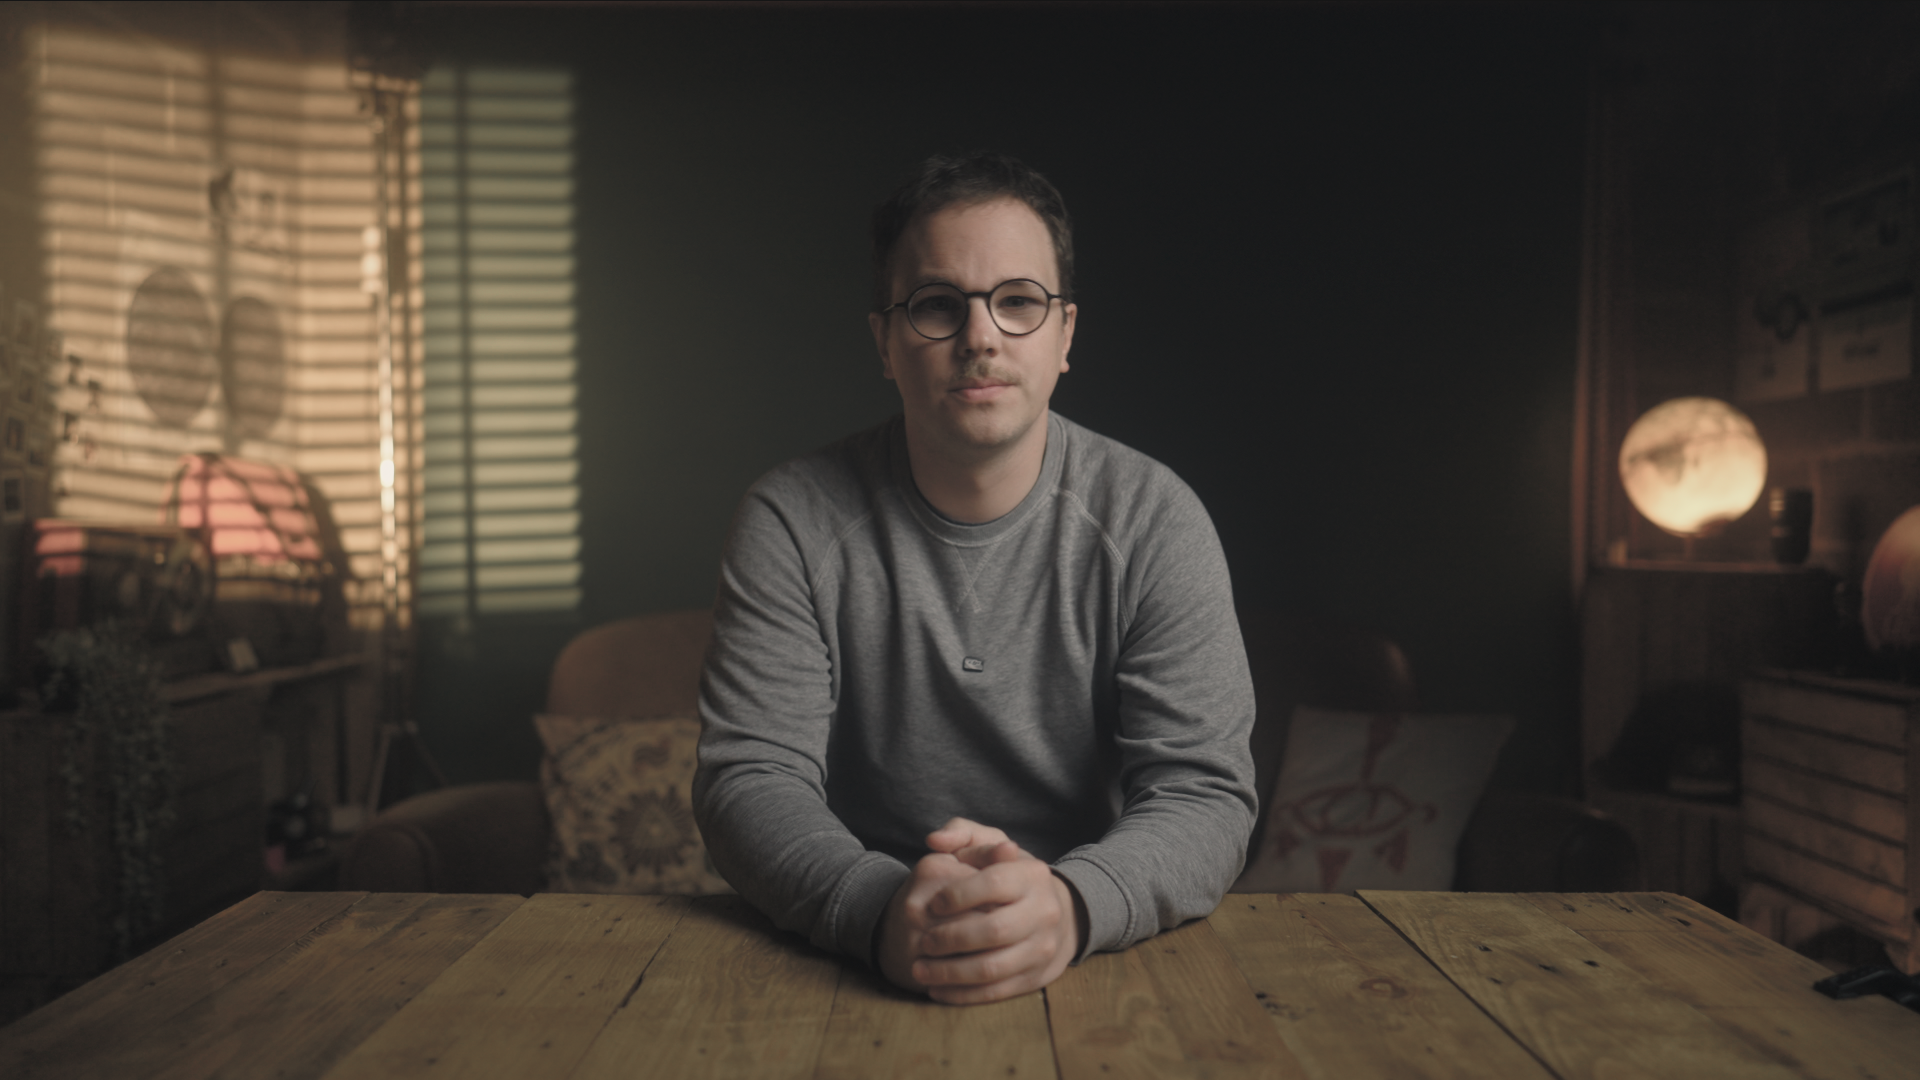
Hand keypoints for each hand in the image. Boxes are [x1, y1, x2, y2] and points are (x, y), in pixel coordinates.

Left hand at [877, 818, 1082, 1004]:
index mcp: (1031, 875)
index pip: (993, 883)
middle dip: (950, 939)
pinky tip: (937, 990)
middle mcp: (1044, 911)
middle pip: (993, 931)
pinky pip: (997, 992)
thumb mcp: (991, 846)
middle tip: (922, 942)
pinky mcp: (1037, 977)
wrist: (1056, 914)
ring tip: (919, 970)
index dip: (958, 895)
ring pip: (993, 968)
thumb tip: (934, 840)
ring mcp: (1043, 947)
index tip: (932, 904)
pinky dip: (963, 995)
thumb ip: (961, 834)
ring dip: (950, 973)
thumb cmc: (1010, 876)